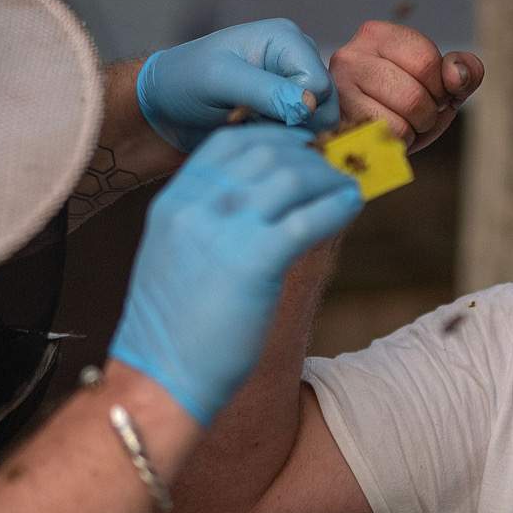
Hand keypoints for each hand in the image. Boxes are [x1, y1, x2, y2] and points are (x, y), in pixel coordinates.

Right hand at [109, 125, 362, 423]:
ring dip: (327, 179)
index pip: (229, 143)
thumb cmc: (171, 328)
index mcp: (174, 201)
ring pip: (292, 177)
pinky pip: (308, 218)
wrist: (159, 376)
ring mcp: (225, 230)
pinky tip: (353, 204)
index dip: (272, 136)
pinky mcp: (254, 261)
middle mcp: (197, 206)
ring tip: (344, 188)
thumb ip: (206, 221)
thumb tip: (258, 203)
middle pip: (266, 152)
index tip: (298, 145)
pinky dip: (337, 205)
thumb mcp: (175, 255)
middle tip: (330, 169)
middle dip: (306, 156)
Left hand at [135, 20, 341, 151]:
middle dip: (296, 123)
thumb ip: (265, 90)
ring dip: (289, 134)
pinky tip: (255, 136)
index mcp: (285, 39)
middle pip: (327, 103)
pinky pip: (305, 133)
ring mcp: (293, 85)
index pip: (319, 83)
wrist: (165, 107)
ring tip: (252, 130)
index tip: (261, 118)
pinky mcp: (287, 110)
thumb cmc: (184, 82)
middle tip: (255, 126)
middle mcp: (297, 59)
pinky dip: (283, 141)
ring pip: (319, 122)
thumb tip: (309, 104)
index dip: (298, 108)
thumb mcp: (220, 80)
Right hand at [329, 21, 482, 152]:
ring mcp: (340, 88)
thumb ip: (464, 72)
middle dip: (429, 112)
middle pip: (416, 91)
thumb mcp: (441, 86)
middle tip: (417, 115)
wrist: (367, 141)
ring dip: (415, 128)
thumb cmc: (404, 108)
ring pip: (405, 113)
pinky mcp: (339, 118)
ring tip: (401, 124)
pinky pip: (390, 133)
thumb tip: (457, 75)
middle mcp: (351, 55)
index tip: (430, 93)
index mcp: (377, 35)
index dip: (440, 86)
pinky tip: (385, 136)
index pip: (426, 60)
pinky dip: (400, 141)